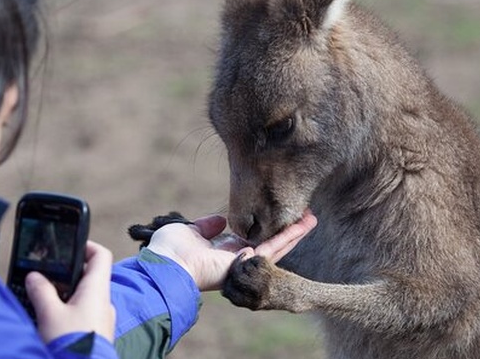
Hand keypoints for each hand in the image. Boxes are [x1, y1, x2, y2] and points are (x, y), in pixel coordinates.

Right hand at [26, 241, 116, 342]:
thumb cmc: (71, 345)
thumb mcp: (49, 314)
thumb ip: (41, 291)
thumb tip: (35, 277)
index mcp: (97, 290)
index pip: (101, 255)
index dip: (86, 245)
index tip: (69, 245)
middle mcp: (104, 302)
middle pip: (90, 276)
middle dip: (68, 273)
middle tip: (48, 273)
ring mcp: (102, 320)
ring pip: (85, 297)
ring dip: (66, 294)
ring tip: (44, 297)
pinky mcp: (95, 334)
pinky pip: (83, 315)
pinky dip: (68, 310)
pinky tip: (51, 319)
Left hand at [146, 209, 316, 291]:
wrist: (168, 263)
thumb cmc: (171, 249)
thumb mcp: (190, 231)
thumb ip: (206, 226)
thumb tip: (220, 221)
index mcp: (222, 252)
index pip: (250, 240)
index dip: (265, 229)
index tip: (277, 216)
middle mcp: (236, 259)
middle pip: (268, 244)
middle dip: (287, 231)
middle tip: (306, 218)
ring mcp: (244, 263)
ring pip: (276, 247)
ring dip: (295, 233)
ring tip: (312, 219)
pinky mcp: (248, 263)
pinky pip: (273, 248)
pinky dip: (288, 237)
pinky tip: (303, 226)